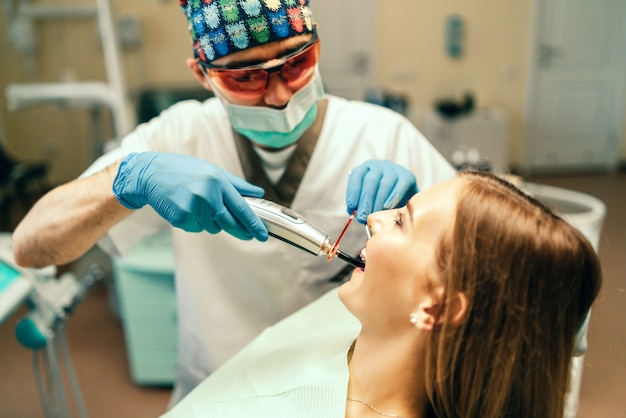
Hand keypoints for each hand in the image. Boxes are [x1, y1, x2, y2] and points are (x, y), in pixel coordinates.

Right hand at [113, 152, 267, 240]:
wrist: (151, 174)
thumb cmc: (184, 171)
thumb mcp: (213, 171)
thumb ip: (237, 184)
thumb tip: (258, 193)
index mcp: (218, 181)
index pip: (242, 208)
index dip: (254, 223)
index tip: (263, 234)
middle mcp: (207, 195)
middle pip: (230, 223)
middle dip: (240, 230)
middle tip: (249, 236)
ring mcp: (194, 208)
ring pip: (213, 227)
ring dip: (211, 221)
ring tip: (198, 204)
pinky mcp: (181, 218)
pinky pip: (197, 228)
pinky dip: (195, 222)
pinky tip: (186, 207)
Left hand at [346, 160, 417, 222]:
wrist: (404, 196)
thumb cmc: (381, 199)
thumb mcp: (369, 199)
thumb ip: (362, 205)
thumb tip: (358, 216)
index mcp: (365, 168)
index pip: (357, 175)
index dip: (353, 192)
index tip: (351, 208)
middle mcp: (379, 166)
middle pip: (370, 180)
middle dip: (365, 200)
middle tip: (362, 216)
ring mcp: (394, 169)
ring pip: (385, 183)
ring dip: (378, 201)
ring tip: (374, 214)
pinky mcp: (407, 176)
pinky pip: (400, 185)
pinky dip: (393, 197)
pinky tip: (388, 207)